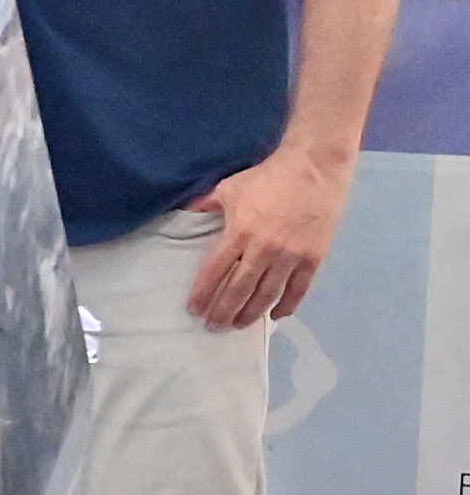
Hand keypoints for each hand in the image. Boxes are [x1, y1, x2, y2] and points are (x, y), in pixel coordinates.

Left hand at [187, 151, 351, 328]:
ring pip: (267, 294)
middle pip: (239, 289)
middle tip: (214, 326)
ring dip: (251, 313)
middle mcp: (263, 250)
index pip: (215, 272)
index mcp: (238, 233)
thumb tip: (182, 213)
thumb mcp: (228, 188)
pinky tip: (276, 315)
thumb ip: (205, 205)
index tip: (194, 310)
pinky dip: (287, 305)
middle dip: (224, 311)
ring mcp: (291, 256)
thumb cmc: (268, 177)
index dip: (203, 294)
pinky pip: (299, 289)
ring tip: (238, 325)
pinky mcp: (313, 257)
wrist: (313, 168)